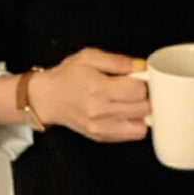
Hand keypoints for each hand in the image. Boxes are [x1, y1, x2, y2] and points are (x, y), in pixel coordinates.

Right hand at [29, 48, 150, 142]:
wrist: (48, 98)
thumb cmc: (68, 76)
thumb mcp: (90, 57)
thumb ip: (118, 61)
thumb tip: (141, 66)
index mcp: (98, 89)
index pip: (138, 90)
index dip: (143, 82)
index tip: (137, 78)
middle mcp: (100, 112)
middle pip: (143, 109)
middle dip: (145, 97)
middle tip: (136, 90)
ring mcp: (101, 128)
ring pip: (141, 127)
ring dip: (142, 114)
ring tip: (132, 103)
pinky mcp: (102, 137)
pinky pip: (131, 136)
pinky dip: (134, 124)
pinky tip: (124, 113)